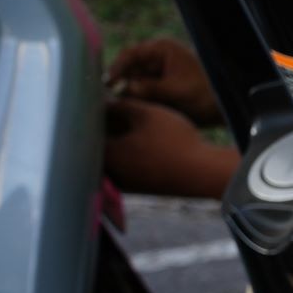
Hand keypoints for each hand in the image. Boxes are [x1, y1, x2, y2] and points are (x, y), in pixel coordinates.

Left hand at [103, 95, 237, 198]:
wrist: (204, 174)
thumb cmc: (175, 141)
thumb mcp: (148, 113)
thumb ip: (122, 105)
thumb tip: (106, 102)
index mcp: (106, 155)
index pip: (88, 131)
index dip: (94, 115)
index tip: (103, 105)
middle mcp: (110, 174)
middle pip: (98, 147)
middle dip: (105, 130)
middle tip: (115, 114)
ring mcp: (125, 184)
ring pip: (113, 160)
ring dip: (118, 145)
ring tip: (131, 128)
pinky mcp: (140, 189)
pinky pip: (126, 170)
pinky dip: (130, 158)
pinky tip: (144, 146)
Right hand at [109, 37, 219, 123]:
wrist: (222, 110)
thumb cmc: (205, 95)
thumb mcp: (177, 91)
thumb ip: (151, 89)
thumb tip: (125, 88)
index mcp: (162, 50)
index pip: (131, 54)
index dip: (117, 68)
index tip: (108, 83)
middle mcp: (155, 59)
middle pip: (127, 70)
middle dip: (121, 85)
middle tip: (112, 101)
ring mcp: (154, 73)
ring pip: (131, 83)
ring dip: (129, 96)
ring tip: (130, 109)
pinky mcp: (155, 88)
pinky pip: (138, 94)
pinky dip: (136, 102)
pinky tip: (136, 111)